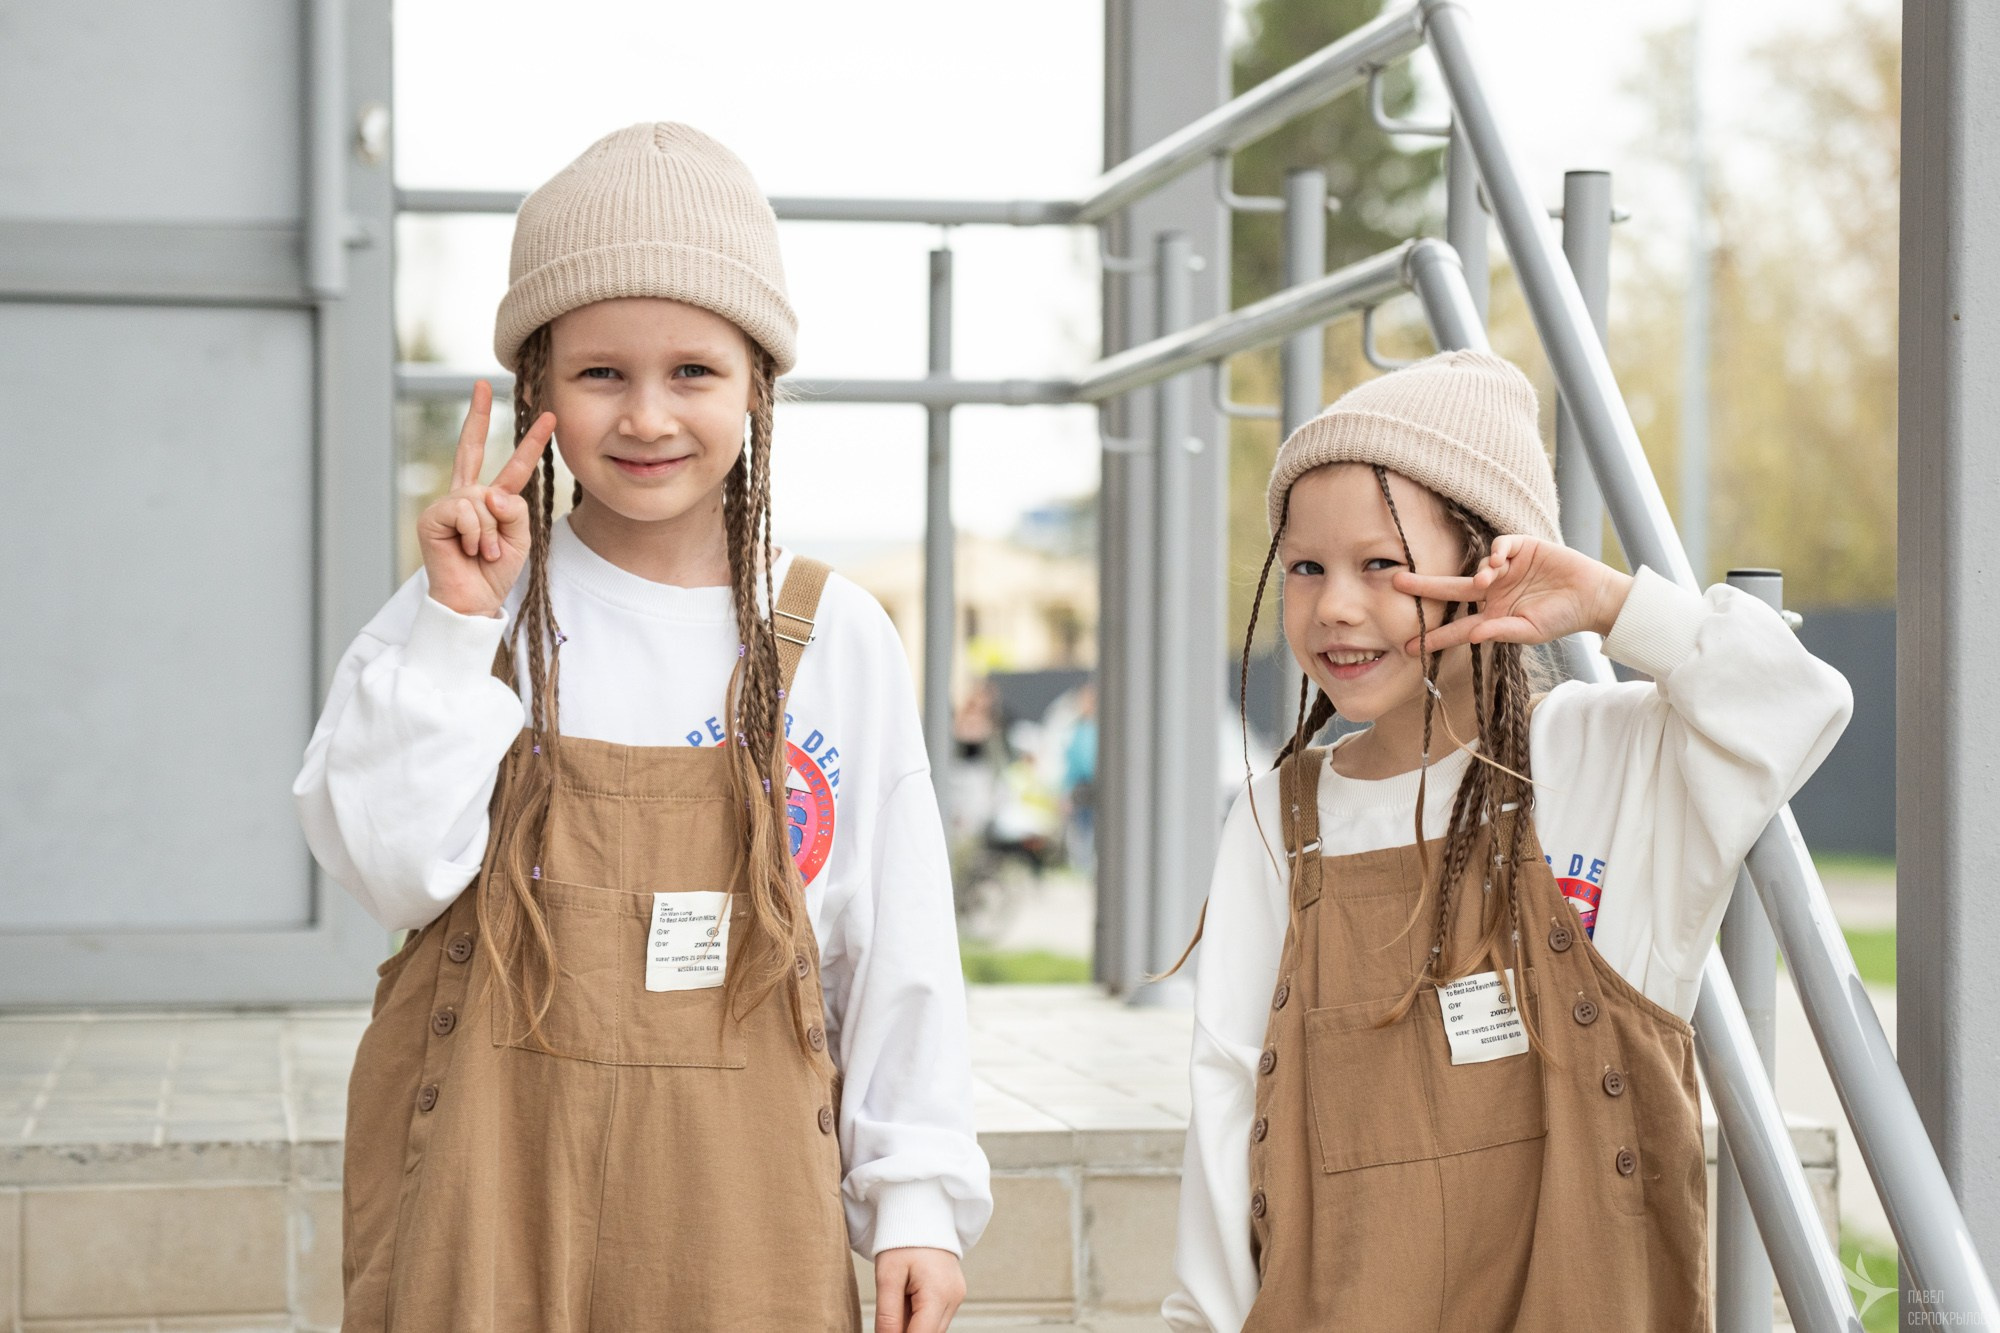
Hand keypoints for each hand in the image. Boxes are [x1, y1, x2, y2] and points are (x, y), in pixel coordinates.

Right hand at [416, 380, 556, 618]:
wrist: (473, 600)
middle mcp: (467, 496)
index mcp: (491, 500)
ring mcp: (448, 504)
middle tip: (483, 384)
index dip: (529, 441)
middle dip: (478, 414)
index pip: (512, 465)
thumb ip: (514, 508)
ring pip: (482, 499)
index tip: (547, 416)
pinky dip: (475, 534)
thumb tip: (488, 491)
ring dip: (490, 532)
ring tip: (482, 552)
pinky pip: (466, 512)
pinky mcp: (433, 517)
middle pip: (472, 447)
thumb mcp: (520, 537)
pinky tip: (467, 550)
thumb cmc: (494, 571)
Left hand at [873, 1247, 964, 1332]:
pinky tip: (907, 1297)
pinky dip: (919, 1316)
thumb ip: (887, 1315)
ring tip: (898, 1298)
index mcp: (938, 1294)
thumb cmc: (902, 1240)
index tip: (886, 1331)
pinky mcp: (954, 1294)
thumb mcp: (887, 1277)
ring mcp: (956, 1296)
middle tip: (888, 1314)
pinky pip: (936, 1317)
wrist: (921, 1212)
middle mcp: (953, 1298)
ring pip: (933, 1329)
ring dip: (913, 1325)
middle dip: (906, 1331)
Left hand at [1391, 534, 1632, 653]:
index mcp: (1492, 616)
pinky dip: (1497, 551)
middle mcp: (1493, 592)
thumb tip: (1473, 636)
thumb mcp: (1530, 631)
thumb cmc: (1562, 619)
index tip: (1406, 647)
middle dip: (1424, 587)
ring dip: (1479, 573)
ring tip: (1487, 580)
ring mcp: (1506, 569)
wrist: (1593, 598)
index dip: (1434, 636)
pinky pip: (1500, 545)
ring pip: (1478, 566)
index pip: (1456, 626)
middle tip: (1396, 582)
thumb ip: (1501, 632)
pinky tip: (1501, 560)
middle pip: (1451, 589)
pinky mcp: (1522, 548)